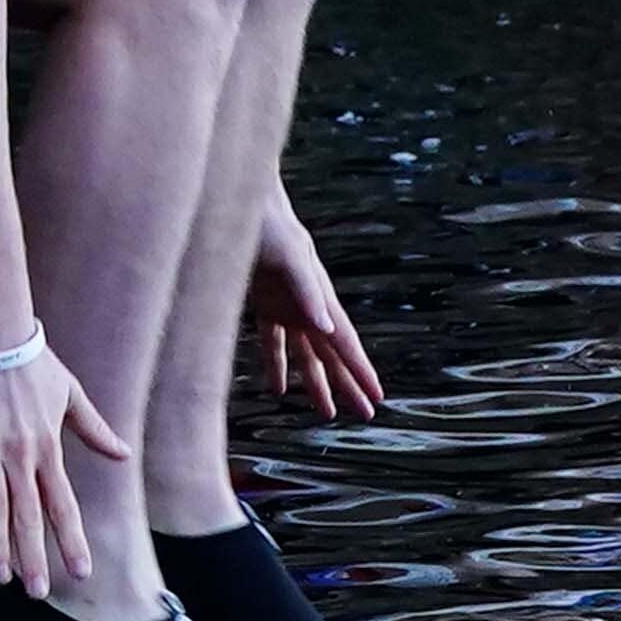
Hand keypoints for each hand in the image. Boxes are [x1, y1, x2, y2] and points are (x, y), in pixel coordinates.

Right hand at [0, 338, 130, 589]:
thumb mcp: (71, 394)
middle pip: (28, 515)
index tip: (82, 571)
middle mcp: (20, 455)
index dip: (71, 538)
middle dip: (34, 556)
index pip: (63, 504)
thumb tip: (123, 455)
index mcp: (47, 447)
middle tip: (38, 593)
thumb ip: (95, 430)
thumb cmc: (32, 361)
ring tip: (1, 578)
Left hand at [250, 197, 386, 415]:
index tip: (377, 398)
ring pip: (306, 356)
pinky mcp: (265, 305)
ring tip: (327, 413)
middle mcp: (310, 307)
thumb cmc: (270, 226)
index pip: (346, 343)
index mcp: (322, 297)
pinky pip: (273, 344)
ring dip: (315, 383)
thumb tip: (326, 329)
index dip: (361, 372)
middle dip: (348, 386)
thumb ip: (307, 292)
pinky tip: (278, 389)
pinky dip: (276, 366)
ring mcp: (288, 307)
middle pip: (332, 356)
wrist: (243, 205)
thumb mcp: (289, 256)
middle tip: (365, 415)